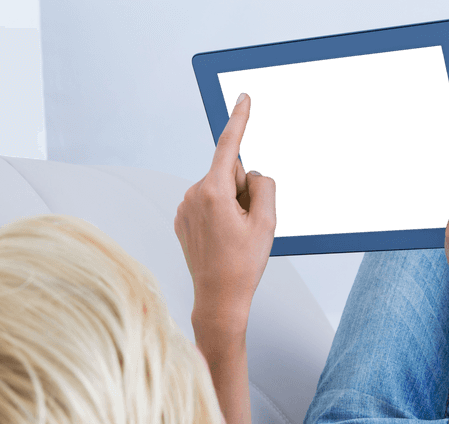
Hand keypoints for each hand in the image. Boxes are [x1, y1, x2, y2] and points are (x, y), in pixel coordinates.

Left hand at [174, 92, 276, 330]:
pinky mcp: (181, 219)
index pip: (228, 146)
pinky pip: (207, 202)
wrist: (219, 299)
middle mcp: (192, 194)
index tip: (243, 98)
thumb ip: (263, 186)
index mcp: (213, 191)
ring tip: (234, 236)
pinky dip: (219, 213)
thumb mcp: (267, 223)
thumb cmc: (243, 264)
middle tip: (247, 224)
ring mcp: (184, 208)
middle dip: (242, 189)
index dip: (239, 120)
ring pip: (218, 188)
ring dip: (231, 203)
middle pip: (228, 172)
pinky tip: (222, 238)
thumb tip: (251, 175)